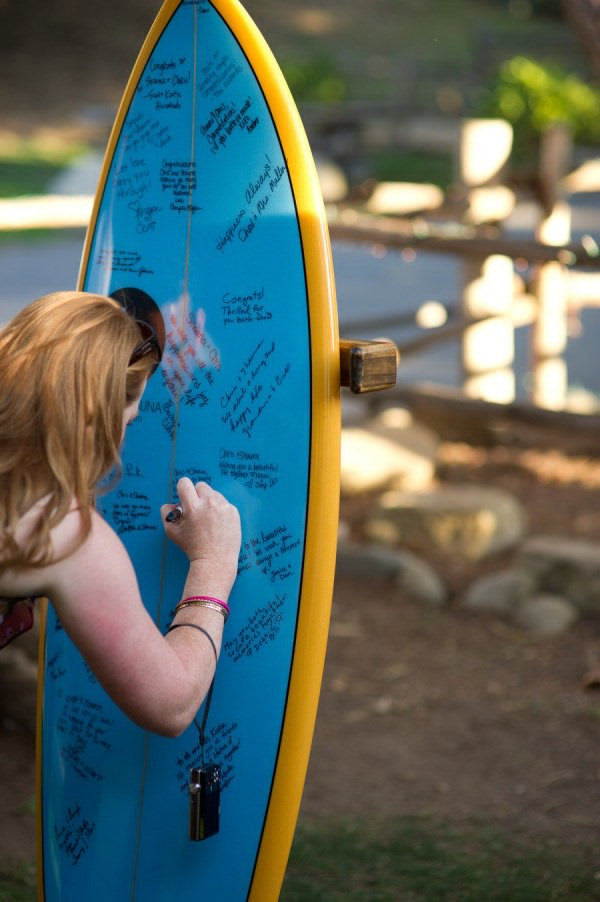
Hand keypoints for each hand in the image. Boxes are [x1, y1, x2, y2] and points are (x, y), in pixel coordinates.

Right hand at [161, 478, 240, 593]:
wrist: (215, 560)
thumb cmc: (192, 547)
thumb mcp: (172, 531)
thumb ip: (166, 513)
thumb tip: (172, 503)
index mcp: (193, 506)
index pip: (185, 483)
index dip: (182, 489)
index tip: (184, 497)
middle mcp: (209, 503)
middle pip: (201, 486)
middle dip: (197, 495)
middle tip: (196, 510)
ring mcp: (224, 506)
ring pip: (214, 494)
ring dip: (209, 502)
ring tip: (208, 519)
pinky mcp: (234, 512)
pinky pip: (224, 503)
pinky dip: (220, 510)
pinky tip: (218, 524)